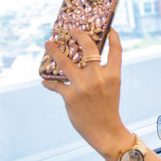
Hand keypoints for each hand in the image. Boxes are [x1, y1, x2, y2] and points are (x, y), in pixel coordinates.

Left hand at [41, 28, 130, 160]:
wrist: (106, 131)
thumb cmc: (108, 108)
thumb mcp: (112, 88)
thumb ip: (104, 74)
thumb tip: (88, 60)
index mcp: (113, 75)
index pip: (115, 50)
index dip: (113, 36)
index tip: (109, 28)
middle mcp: (98, 77)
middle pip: (88, 48)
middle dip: (79, 35)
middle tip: (72, 30)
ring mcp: (83, 86)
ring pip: (64, 62)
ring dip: (53, 51)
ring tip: (47, 44)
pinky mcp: (70, 96)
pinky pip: (55, 84)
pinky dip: (49, 82)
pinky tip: (45, 80)